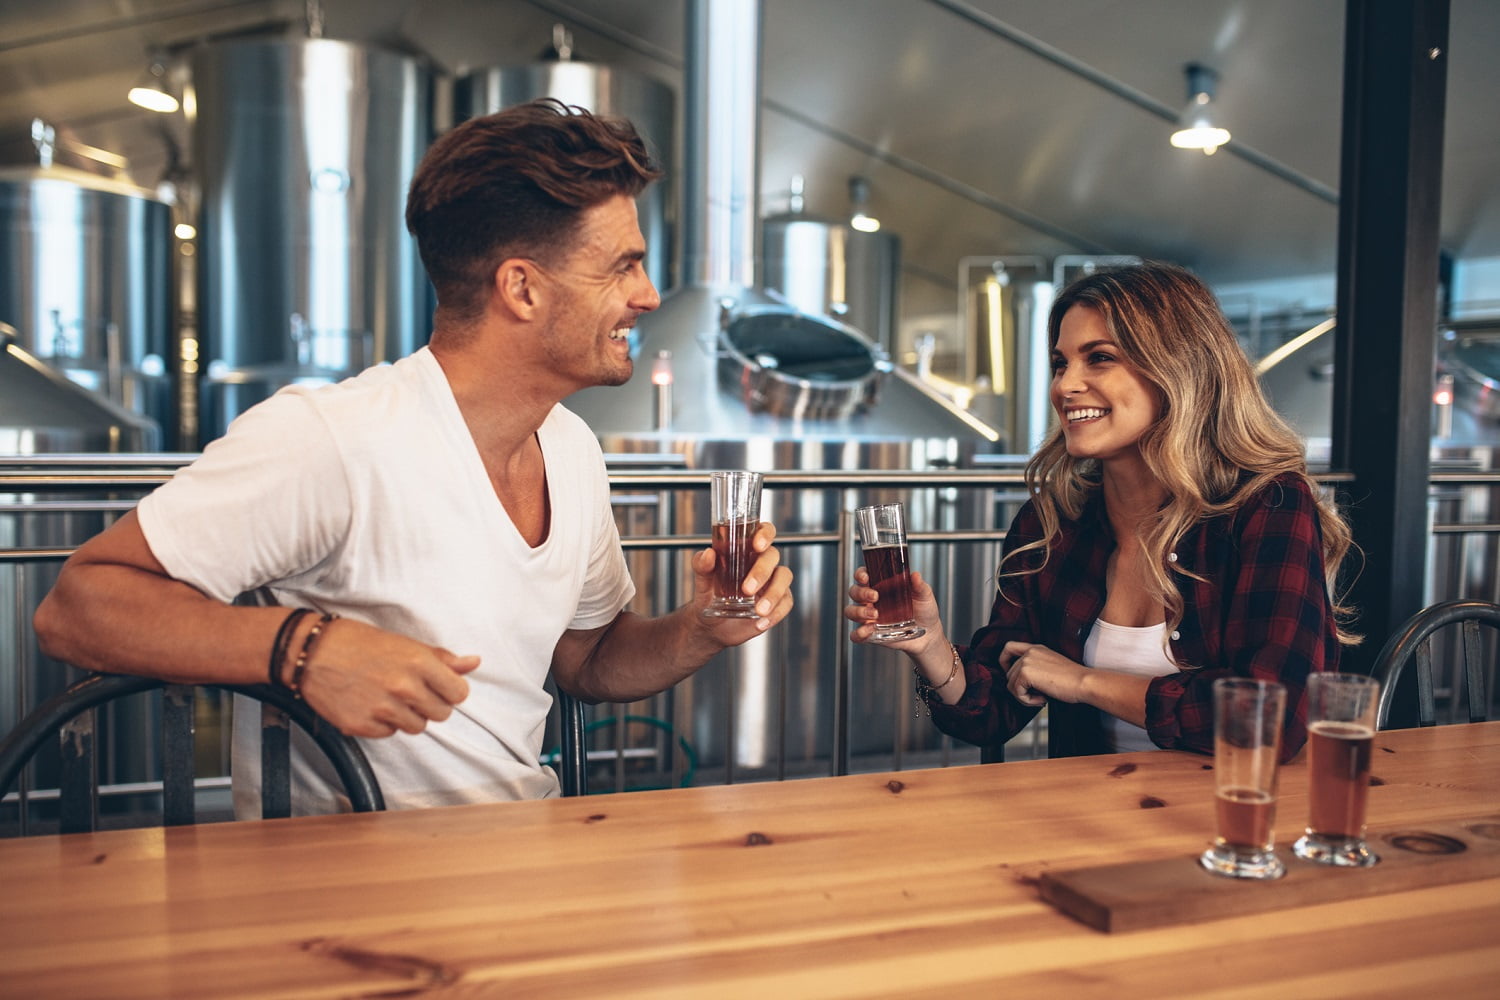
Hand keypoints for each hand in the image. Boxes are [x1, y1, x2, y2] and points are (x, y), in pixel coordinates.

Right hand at [296, 618, 479, 737]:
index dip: (451, 690)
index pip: (459, 693)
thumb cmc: (359, 642)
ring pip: (417, 726)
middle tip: (412, 690)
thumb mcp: (404, 643)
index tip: (440, 686)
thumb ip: (441, 658)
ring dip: (409, 715)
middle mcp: (404, 688)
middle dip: (432, 704)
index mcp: (418, 663)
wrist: (312, 652)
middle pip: (441, 714)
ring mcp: (382, 709)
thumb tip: (474, 662)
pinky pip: (390, 733)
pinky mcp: (362, 725)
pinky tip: (371, 703)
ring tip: (389, 696)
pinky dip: (384, 722)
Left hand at [691, 521, 794, 642]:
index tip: (757, 544)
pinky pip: (786, 603)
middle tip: (746, 588)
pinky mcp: (778, 603)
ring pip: (784, 578)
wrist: (711, 627)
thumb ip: (701, 567)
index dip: (765, 533)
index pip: (763, 532)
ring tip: (758, 610)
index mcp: (746, 552)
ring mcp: (771, 583)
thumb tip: (708, 554)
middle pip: (772, 556)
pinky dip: (776, 613)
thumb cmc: (709, 598)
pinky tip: (760, 622)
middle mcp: (762, 564)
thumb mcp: (701, 583)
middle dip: (762, 571)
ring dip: (773, 594)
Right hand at [843, 567, 944, 653]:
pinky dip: (859, 633)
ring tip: (875, 615)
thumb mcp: (924, 596)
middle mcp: (872, 600)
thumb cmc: (924, 611)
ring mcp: (869, 617)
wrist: (928, 634)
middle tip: (875, 596)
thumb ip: (919, 585)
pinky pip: (856, 635)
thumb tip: (915, 575)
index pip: (863, 575)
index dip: (860, 574)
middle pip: (854, 591)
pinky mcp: (870, 634)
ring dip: (858, 612)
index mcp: (882, 586)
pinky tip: (870, 631)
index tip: (866, 577)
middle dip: (861, 593)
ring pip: (850, 611)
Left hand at [998, 641, 1086, 706]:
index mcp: (1036, 648)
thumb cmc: (1073, 680)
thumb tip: (1019, 684)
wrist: (1084, 682)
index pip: (1009, 647)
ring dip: (1024, 696)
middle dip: (1020, 689)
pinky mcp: (1025, 673)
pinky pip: (1016, 692)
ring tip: (1042, 697)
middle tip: (1039, 696)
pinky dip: (1027, 701)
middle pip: (1009, 673)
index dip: (1004, 662)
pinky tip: (1043, 699)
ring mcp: (1026, 661)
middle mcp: (1029, 652)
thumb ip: (1035, 669)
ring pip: (1011, 684)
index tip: (1013, 677)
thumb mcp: (1051, 668)